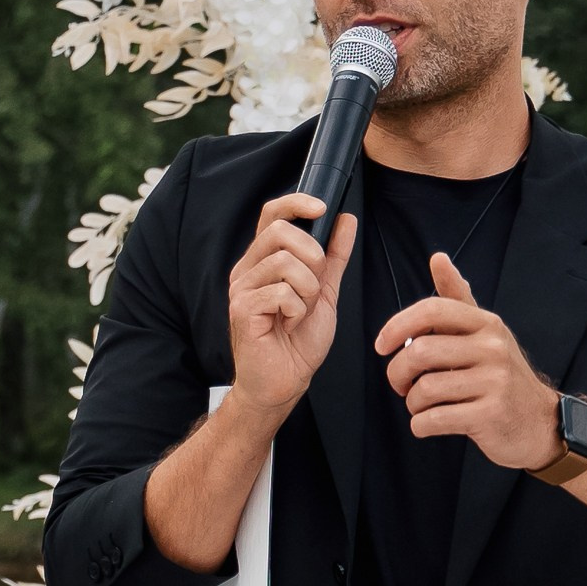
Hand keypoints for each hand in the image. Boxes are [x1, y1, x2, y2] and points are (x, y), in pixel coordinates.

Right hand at [227, 188, 355, 418]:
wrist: (284, 382)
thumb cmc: (298, 342)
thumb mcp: (324, 292)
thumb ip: (334, 257)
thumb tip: (345, 220)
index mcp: (263, 260)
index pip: (272, 214)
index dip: (296, 203)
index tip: (323, 208)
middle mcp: (247, 269)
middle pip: (281, 232)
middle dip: (313, 257)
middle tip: (314, 288)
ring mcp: (241, 289)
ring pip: (285, 263)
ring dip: (308, 290)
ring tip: (300, 313)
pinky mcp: (242, 310)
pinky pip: (281, 293)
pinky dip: (297, 311)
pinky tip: (289, 325)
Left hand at [376, 250, 560, 468]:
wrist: (538, 422)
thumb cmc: (500, 376)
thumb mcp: (484, 333)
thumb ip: (458, 298)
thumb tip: (438, 258)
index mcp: (486, 324)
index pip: (432, 310)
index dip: (397, 326)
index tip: (381, 345)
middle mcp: (493, 348)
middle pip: (420, 353)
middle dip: (397, 373)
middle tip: (400, 385)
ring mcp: (494, 382)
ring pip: (424, 389)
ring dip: (411, 403)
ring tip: (420, 406)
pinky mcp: (490, 415)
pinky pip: (434, 419)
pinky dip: (420, 425)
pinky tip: (428, 423)